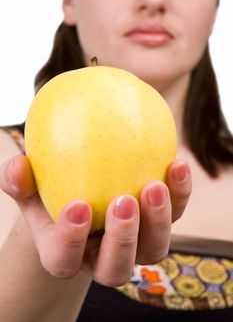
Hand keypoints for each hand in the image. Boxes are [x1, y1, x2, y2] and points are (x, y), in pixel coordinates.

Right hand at [0, 155, 190, 286]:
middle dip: (122, 239)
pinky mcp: (159, 222)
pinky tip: (177, 164)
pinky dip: (180, 193)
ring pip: (154, 249)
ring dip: (158, 221)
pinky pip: (176, 214)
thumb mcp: (28, 188)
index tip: (78, 205)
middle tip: (123, 201)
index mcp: (68, 255)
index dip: (71, 239)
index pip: (65, 259)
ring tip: (154, 185)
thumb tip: (17, 166)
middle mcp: (105, 257)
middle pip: (117, 267)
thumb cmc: (50, 196)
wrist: (82, 198)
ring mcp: (137, 244)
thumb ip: (18, 181)